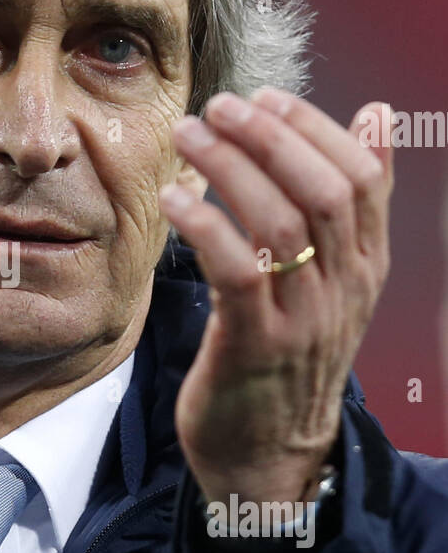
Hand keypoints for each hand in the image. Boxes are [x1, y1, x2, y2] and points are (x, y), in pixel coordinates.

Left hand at [159, 89, 392, 508]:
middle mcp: (345, 289)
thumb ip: (350, 204)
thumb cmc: (287, 355)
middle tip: (220, 106)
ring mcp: (304, 319)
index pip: (361, 177)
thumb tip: (377, 113)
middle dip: (269, 136)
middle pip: (322, 191)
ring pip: (281, 223)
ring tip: (188, 136)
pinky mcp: (255, 345)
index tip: (265, 98)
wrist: (268, 454)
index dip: (314, 128)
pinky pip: (238, 271)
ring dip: (230, 168)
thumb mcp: (334, 278)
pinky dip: (206, 225)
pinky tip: (175, 200)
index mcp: (366, 265)